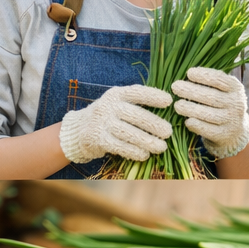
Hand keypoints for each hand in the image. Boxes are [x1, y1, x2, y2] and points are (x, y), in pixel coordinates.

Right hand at [58, 84, 172, 163]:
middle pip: (135, 115)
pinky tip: (144, 155)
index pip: (136, 93)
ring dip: (147, 141)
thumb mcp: (117, 103)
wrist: (79, 129)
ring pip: (129, 133)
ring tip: (161, 147)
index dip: (153, 96)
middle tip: (168, 132)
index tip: (169, 101)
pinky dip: (134, 151)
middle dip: (154, 124)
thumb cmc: (108, 115)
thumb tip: (166, 111)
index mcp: (116, 94)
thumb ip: (136, 104)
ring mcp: (101, 123)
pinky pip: (119, 146)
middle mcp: (108, 106)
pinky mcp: (98, 139)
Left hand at [171, 66, 248, 158]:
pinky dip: (197, 125)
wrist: (235, 130)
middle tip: (175, 87)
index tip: (188, 73)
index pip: (220, 80)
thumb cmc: (221, 103)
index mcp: (236, 88)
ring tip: (177, 105)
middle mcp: (237, 104)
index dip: (204, 76)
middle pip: (212, 97)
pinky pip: (208, 130)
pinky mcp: (224, 134)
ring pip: (209, 114)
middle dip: (192, 91)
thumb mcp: (222, 90)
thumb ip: (210, 82)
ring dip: (191, 109)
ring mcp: (232, 120)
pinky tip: (187, 121)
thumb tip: (186, 74)